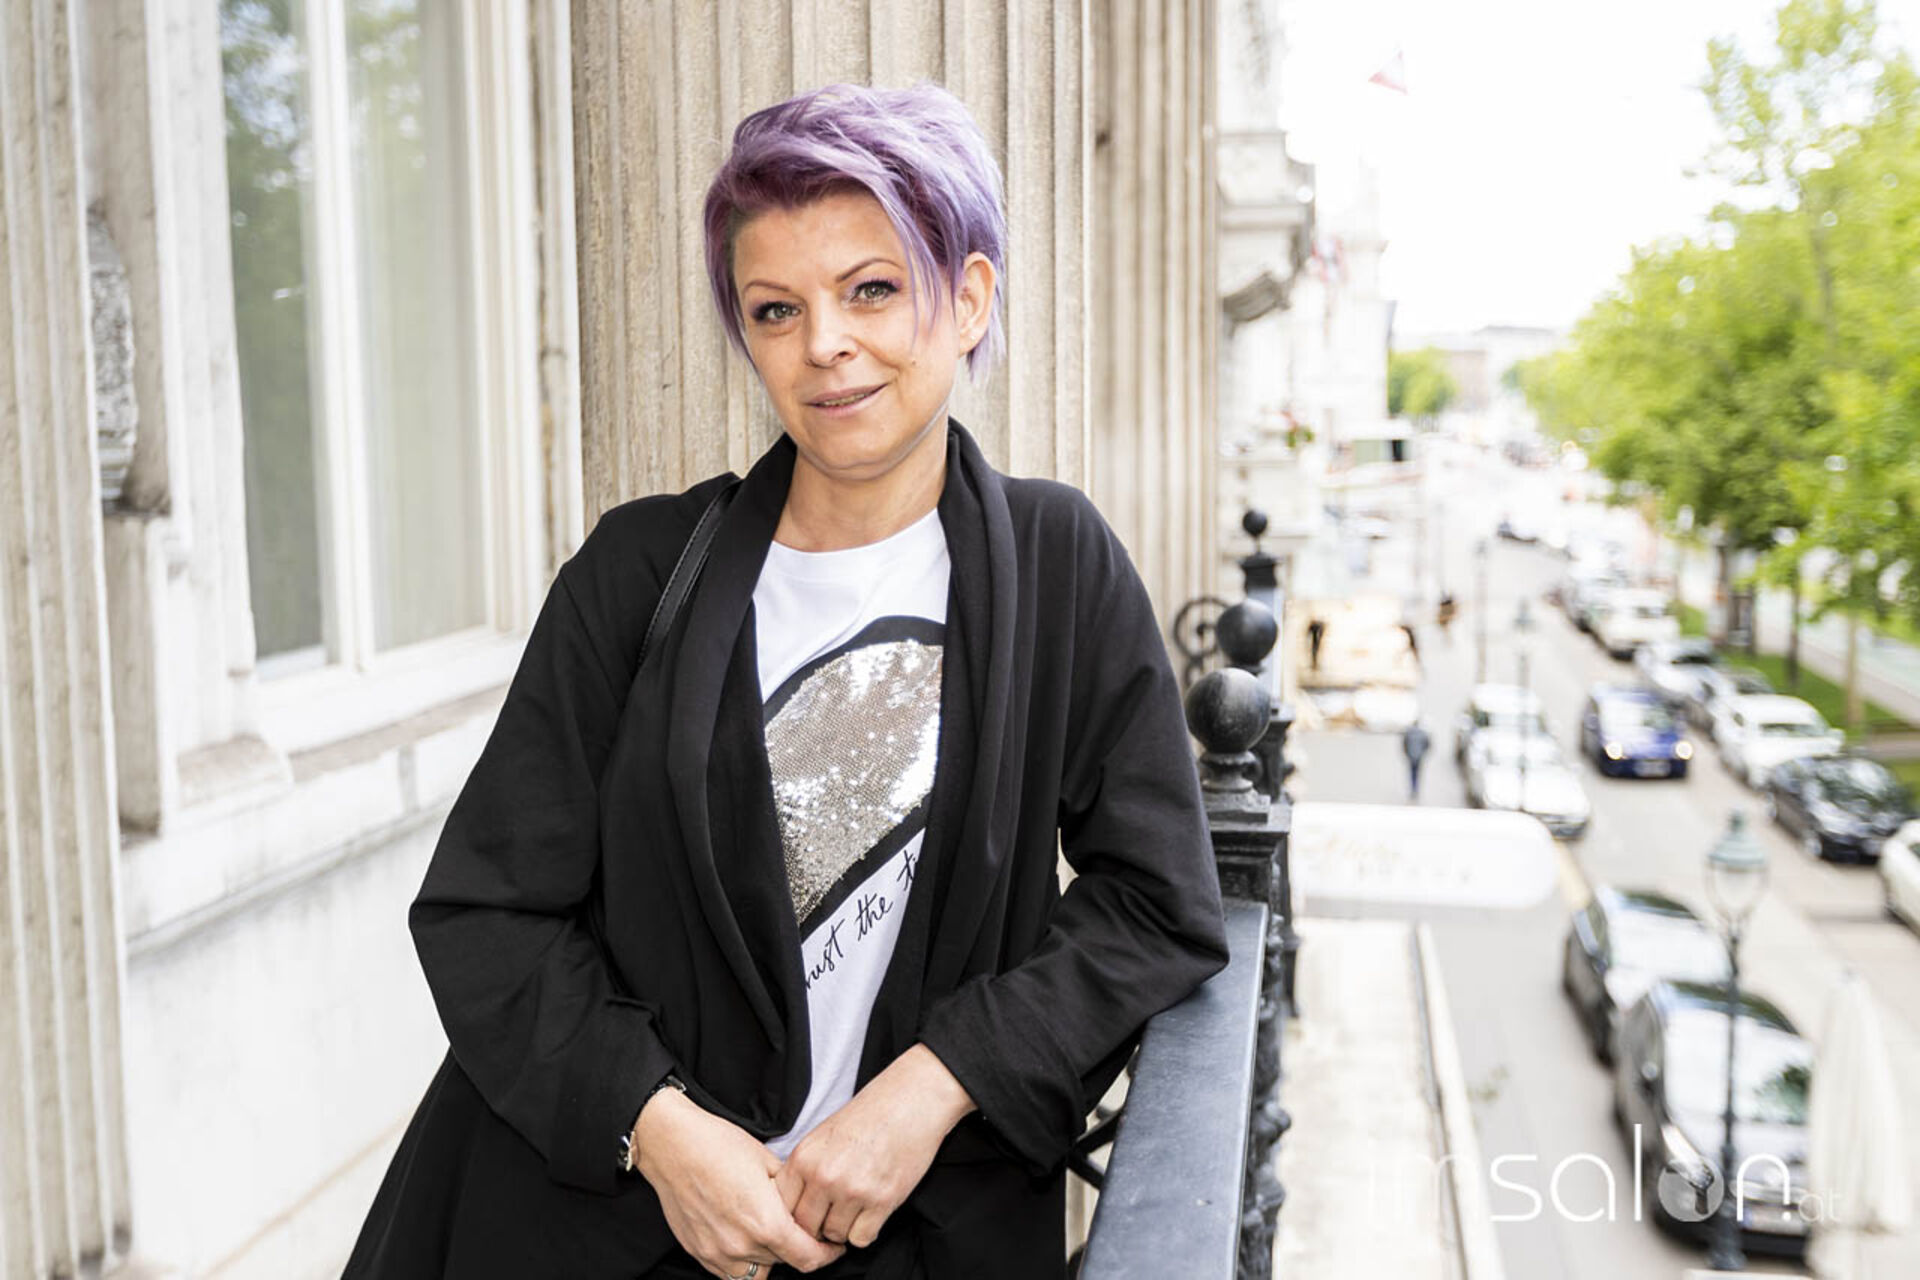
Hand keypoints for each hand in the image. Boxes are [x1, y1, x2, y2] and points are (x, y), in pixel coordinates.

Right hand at [633, 1089, 844, 1276]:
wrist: (672, 1145)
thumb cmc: (719, 1145)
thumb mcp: (768, 1161)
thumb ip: (791, 1193)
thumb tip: (807, 1207)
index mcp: (766, 1223)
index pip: (808, 1258)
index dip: (826, 1254)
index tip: (832, 1246)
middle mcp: (742, 1245)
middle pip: (785, 1263)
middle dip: (798, 1249)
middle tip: (800, 1230)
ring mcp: (717, 1253)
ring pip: (757, 1275)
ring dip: (769, 1260)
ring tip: (770, 1236)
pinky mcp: (699, 1252)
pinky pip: (729, 1273)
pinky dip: (743, 1263)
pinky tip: (745, 1238)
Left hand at [775, 1045, 975, 1248]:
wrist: (910, 1101)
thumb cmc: (868, 1116)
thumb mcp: (823, 1136)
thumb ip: (805, 1170)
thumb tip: (793, 1207)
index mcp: (805, 1157)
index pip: (782, 1207)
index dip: (792, 1216)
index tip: (806, 1214)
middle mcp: (824, 1176)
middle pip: (805, 1227)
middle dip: (817, 1227)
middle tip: (832, 1216)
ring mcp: (853, 1190)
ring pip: (834, 1235)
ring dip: (843, 1228)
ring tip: (854, 1208)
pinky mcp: (882, 1201)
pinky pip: (861, 1238)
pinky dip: (865, 1231)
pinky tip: (871, 1212)